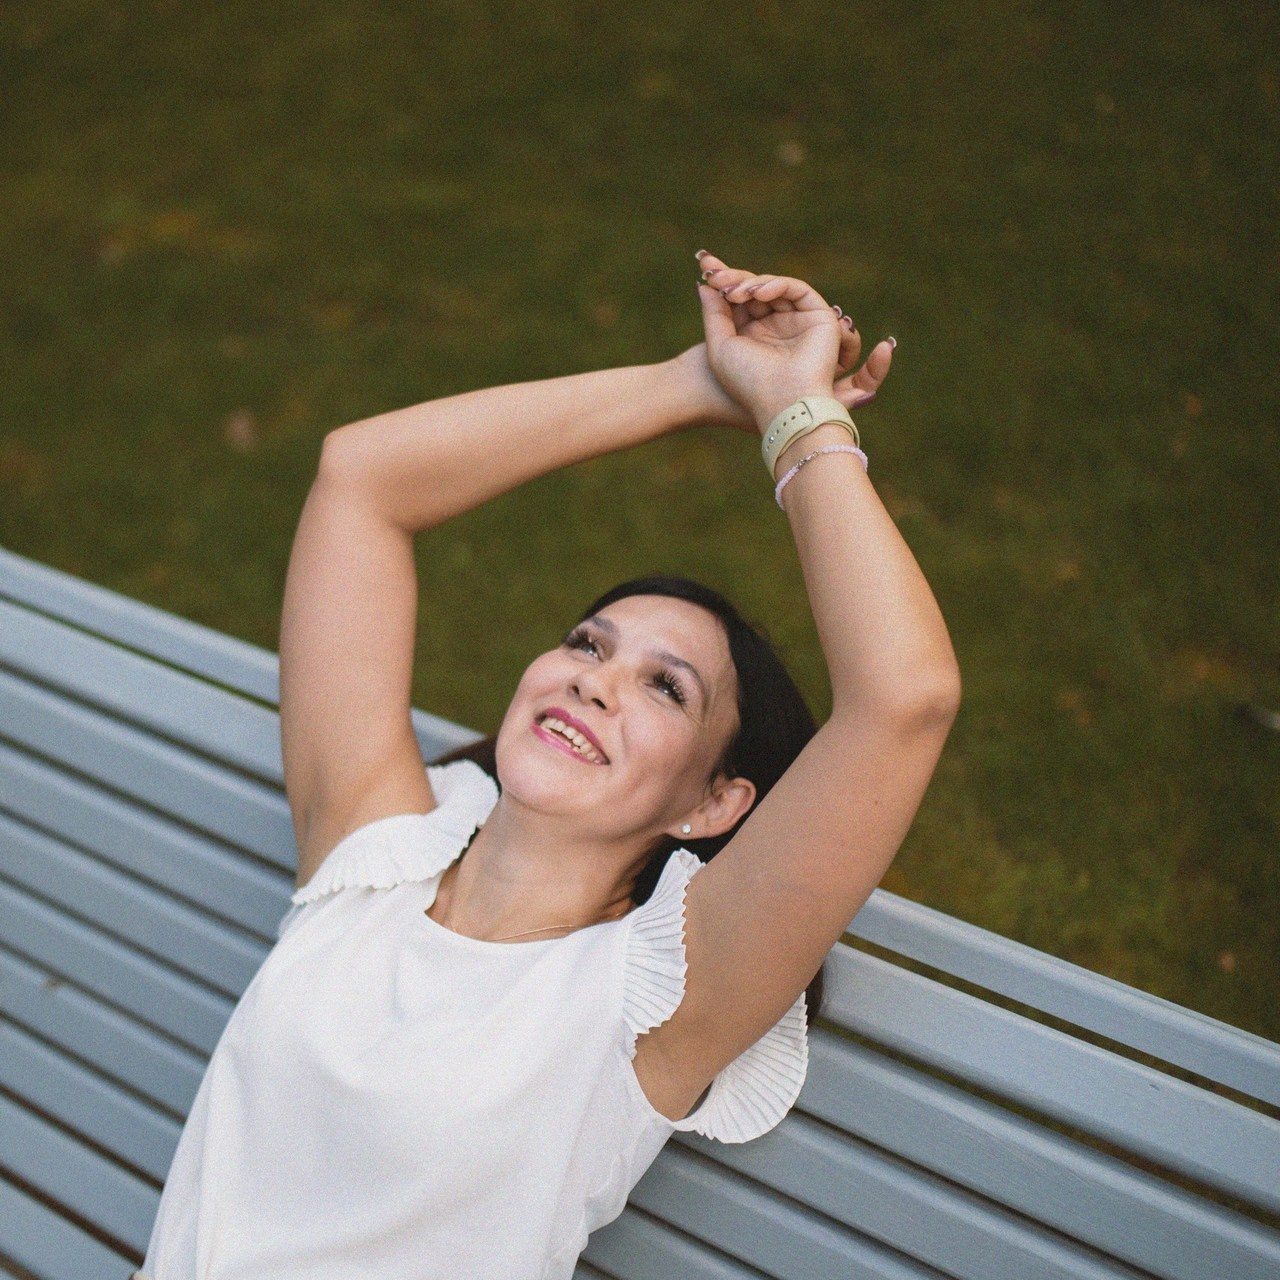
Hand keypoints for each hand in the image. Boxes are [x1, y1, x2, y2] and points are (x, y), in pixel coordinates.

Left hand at [693, 252, 893, 432]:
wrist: (783, 403)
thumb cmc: (749, 383)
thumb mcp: (720, 346)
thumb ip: (714, 314)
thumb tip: (704, 285)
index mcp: (753, 336)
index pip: (739, 300)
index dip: (724, 281)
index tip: (704, 266)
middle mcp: (776, 327)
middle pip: (755, 289)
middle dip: (734, 278)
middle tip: (714, 275)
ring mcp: (797, 321)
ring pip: (774, 287)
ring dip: (751, 283)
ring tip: (735, 293)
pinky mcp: (818, 318)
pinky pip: (797, 290)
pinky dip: (776, 285)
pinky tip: (757, 293)